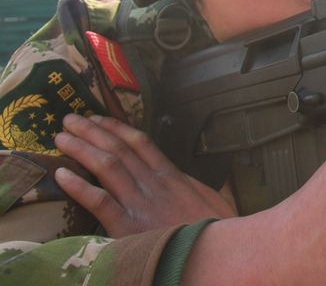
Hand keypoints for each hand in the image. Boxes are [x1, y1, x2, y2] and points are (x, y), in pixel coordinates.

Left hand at [53, 114, 236, 237]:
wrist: (216, 252)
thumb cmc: (218, 228)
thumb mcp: (215, 199)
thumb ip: (195, 187)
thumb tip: (190, 178)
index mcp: (173, 176)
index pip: (141, 144)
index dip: (118, 129)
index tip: (100, 118)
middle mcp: (154, 184)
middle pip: (119, 150)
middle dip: (93, 131)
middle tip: (71, 119)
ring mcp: (140, 203)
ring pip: (106, 167)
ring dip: (82, 149)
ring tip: (62, 138)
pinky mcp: (128, 226)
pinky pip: (99, 201)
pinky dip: (78, 187)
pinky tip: (61, 175)